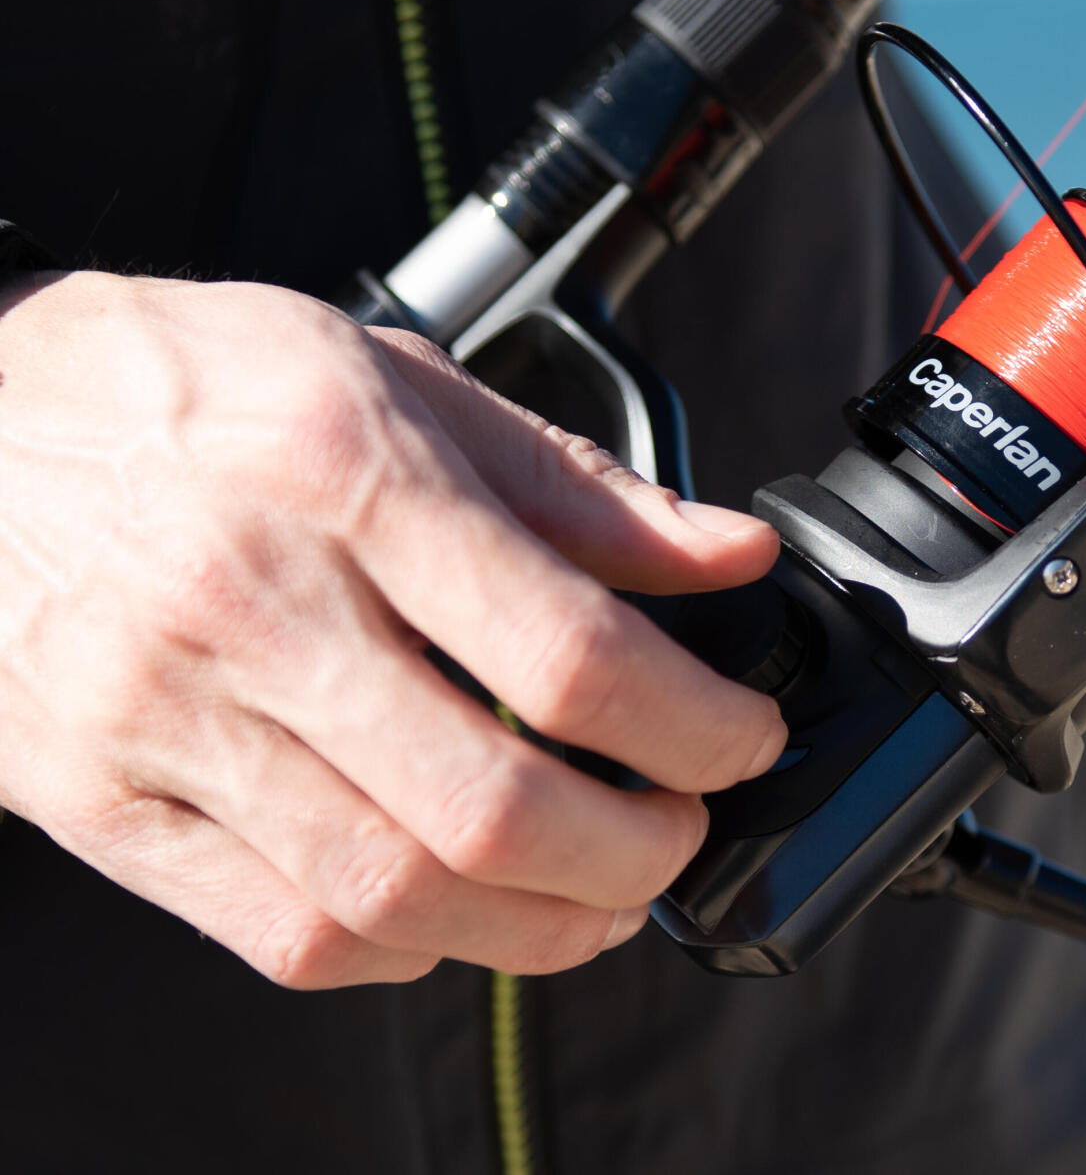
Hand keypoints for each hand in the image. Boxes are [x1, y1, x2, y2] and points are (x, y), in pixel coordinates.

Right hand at [0, 271, 784, 986]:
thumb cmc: (187, 389)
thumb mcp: (396, 381)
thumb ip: (579, 488)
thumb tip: (729, 555)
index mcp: (344, 478)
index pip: (567, 650)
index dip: (694, 724)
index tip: (740, 738)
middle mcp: (250, 605)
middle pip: (492, 805)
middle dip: (636, 851)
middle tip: (680, 828)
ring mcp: (165, 720)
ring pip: (392, 894)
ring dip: (540, 928)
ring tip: (602, 893)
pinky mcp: (102, 804)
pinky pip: (280, 932)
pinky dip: (404, 949)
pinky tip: (457, 907)